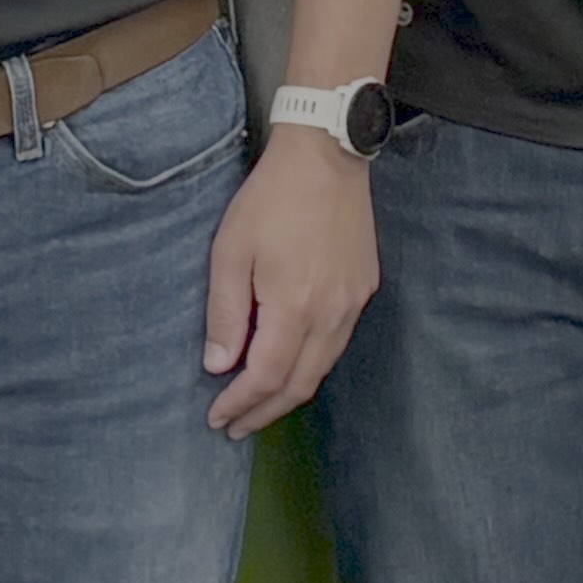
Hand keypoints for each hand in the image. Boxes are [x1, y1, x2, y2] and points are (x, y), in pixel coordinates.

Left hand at [200, 134, 373, 435]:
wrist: (326, 156)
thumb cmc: (271, 199)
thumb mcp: (230, 251)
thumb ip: (225, 313)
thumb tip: (219, 366)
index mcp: (295, 305)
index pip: (267, 377)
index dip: (241, 405)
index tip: (218, 419)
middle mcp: (332, 313)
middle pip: (300, 383)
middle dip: (265, 411)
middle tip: (236, 426)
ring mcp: (354, 302)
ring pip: (323, 366)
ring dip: (290, 392)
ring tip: (260, 404)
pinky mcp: (365, 287)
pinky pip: (337, 342)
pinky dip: (312, 363)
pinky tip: (292, 361)